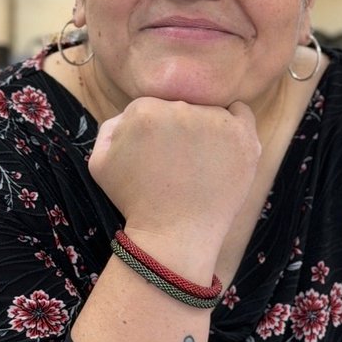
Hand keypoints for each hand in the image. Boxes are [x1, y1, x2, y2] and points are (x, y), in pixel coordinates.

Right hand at [89, 97, 260, 255]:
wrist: (172, 235)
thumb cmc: (134, 201)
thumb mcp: (100, 162)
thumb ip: (109, 127)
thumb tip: (129, 115)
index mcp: (143, 110)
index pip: (151, 107)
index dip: (153, 133)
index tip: (157, 155)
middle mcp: (180, 108)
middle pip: (180, 106)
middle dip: (177, 130)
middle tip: (177, 162)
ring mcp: (215, 121)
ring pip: (209, 110)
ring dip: (205, 129)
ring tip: (200, 163)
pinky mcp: (242, 136)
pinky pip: (241, 112)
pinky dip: (234, 124)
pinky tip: (224, 146)